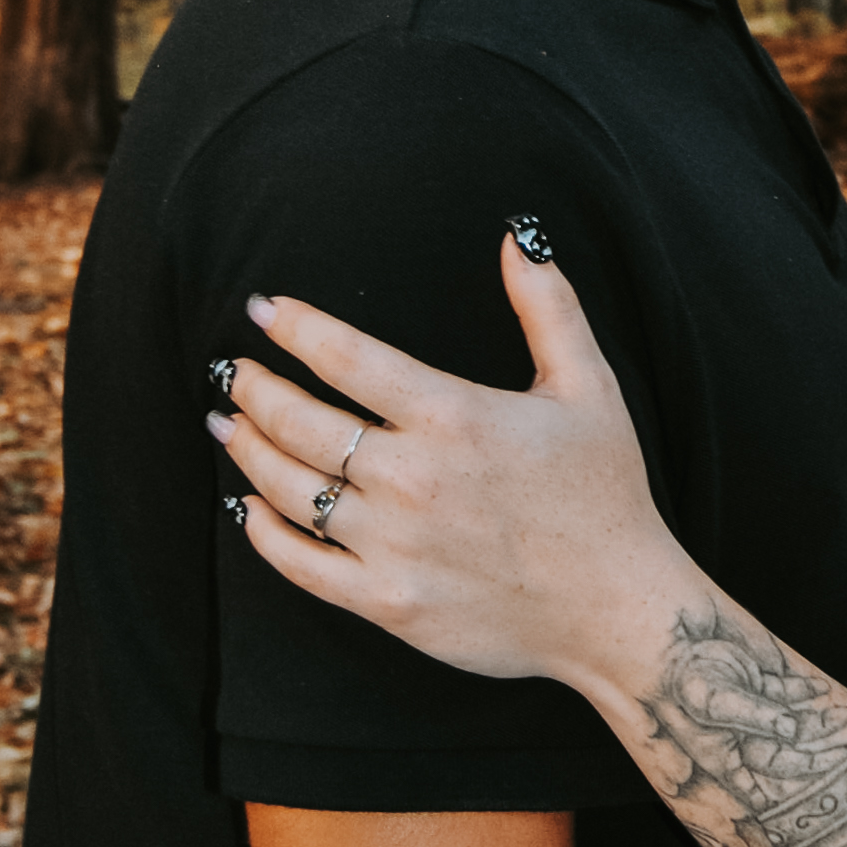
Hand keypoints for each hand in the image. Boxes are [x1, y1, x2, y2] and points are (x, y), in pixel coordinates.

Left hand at [214, 239, 687, 692]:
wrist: (617, 610)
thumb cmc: (604, 494)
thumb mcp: (589, 386)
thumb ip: (547, 305)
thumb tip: (519, 235)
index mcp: (454, 416)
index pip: (347, 357)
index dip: (295, 327)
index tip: (262, 310)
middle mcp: (413, 478)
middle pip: (300, 421)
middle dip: (255, 388)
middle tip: (232, 371)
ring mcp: (394, 545)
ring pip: (289, 490)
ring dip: (248, 451)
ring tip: (229, 425)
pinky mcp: (388, 603)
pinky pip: (302, 565)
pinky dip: (264, 534)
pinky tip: (249, 509)